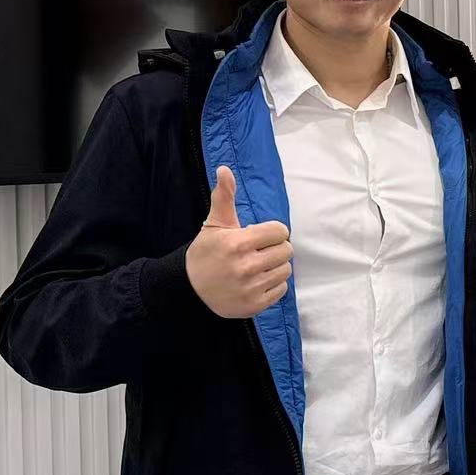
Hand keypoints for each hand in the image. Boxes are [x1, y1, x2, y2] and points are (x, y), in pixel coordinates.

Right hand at [187, 167, 292, 318]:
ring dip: (275, 266)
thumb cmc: (206, 253)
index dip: (271, 232)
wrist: (189, 288)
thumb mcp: (214, 224)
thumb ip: (224, 197)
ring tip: (257, 266)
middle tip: (258, 252)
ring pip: (286, 270)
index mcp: (238, 243)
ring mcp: (251, 288)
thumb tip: (225, 169)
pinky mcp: (254, 305)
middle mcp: (246, 266)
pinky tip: (256, 281)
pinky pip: (282, 290)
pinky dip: (273, 285)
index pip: (280, 231)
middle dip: (274, 248)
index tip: (258, 237)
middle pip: (286, 251)